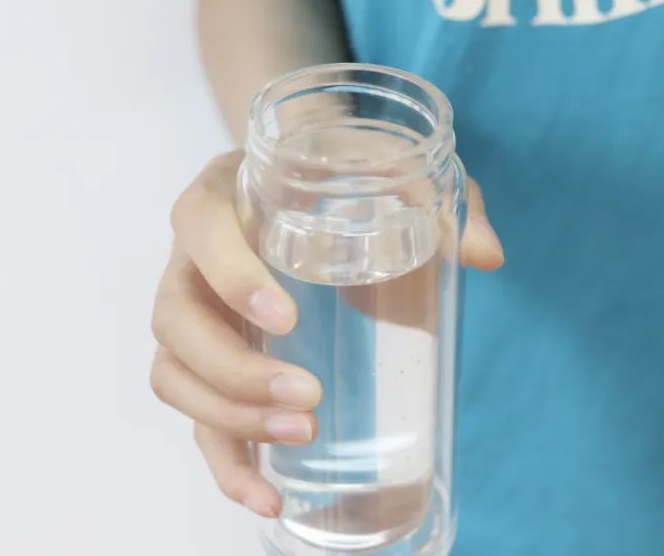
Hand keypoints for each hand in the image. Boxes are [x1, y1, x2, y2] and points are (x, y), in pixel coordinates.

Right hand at [149, 151, 502, 516]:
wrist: (309, 179)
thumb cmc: (344, 171)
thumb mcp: (395, 168)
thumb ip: (442, 200)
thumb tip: (488, 256)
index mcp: (226, 194)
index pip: (199, 225)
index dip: (231, 275)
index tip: (287, 318)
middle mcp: (193, 256)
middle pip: (176, 320)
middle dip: (237, 371)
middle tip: (310, 396)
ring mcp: (195, 313)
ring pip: (176, 374)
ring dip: (231, 418)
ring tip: (304, 435)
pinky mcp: (210, 361)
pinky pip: (196, 416)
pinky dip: (226, 462)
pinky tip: (269, 495)